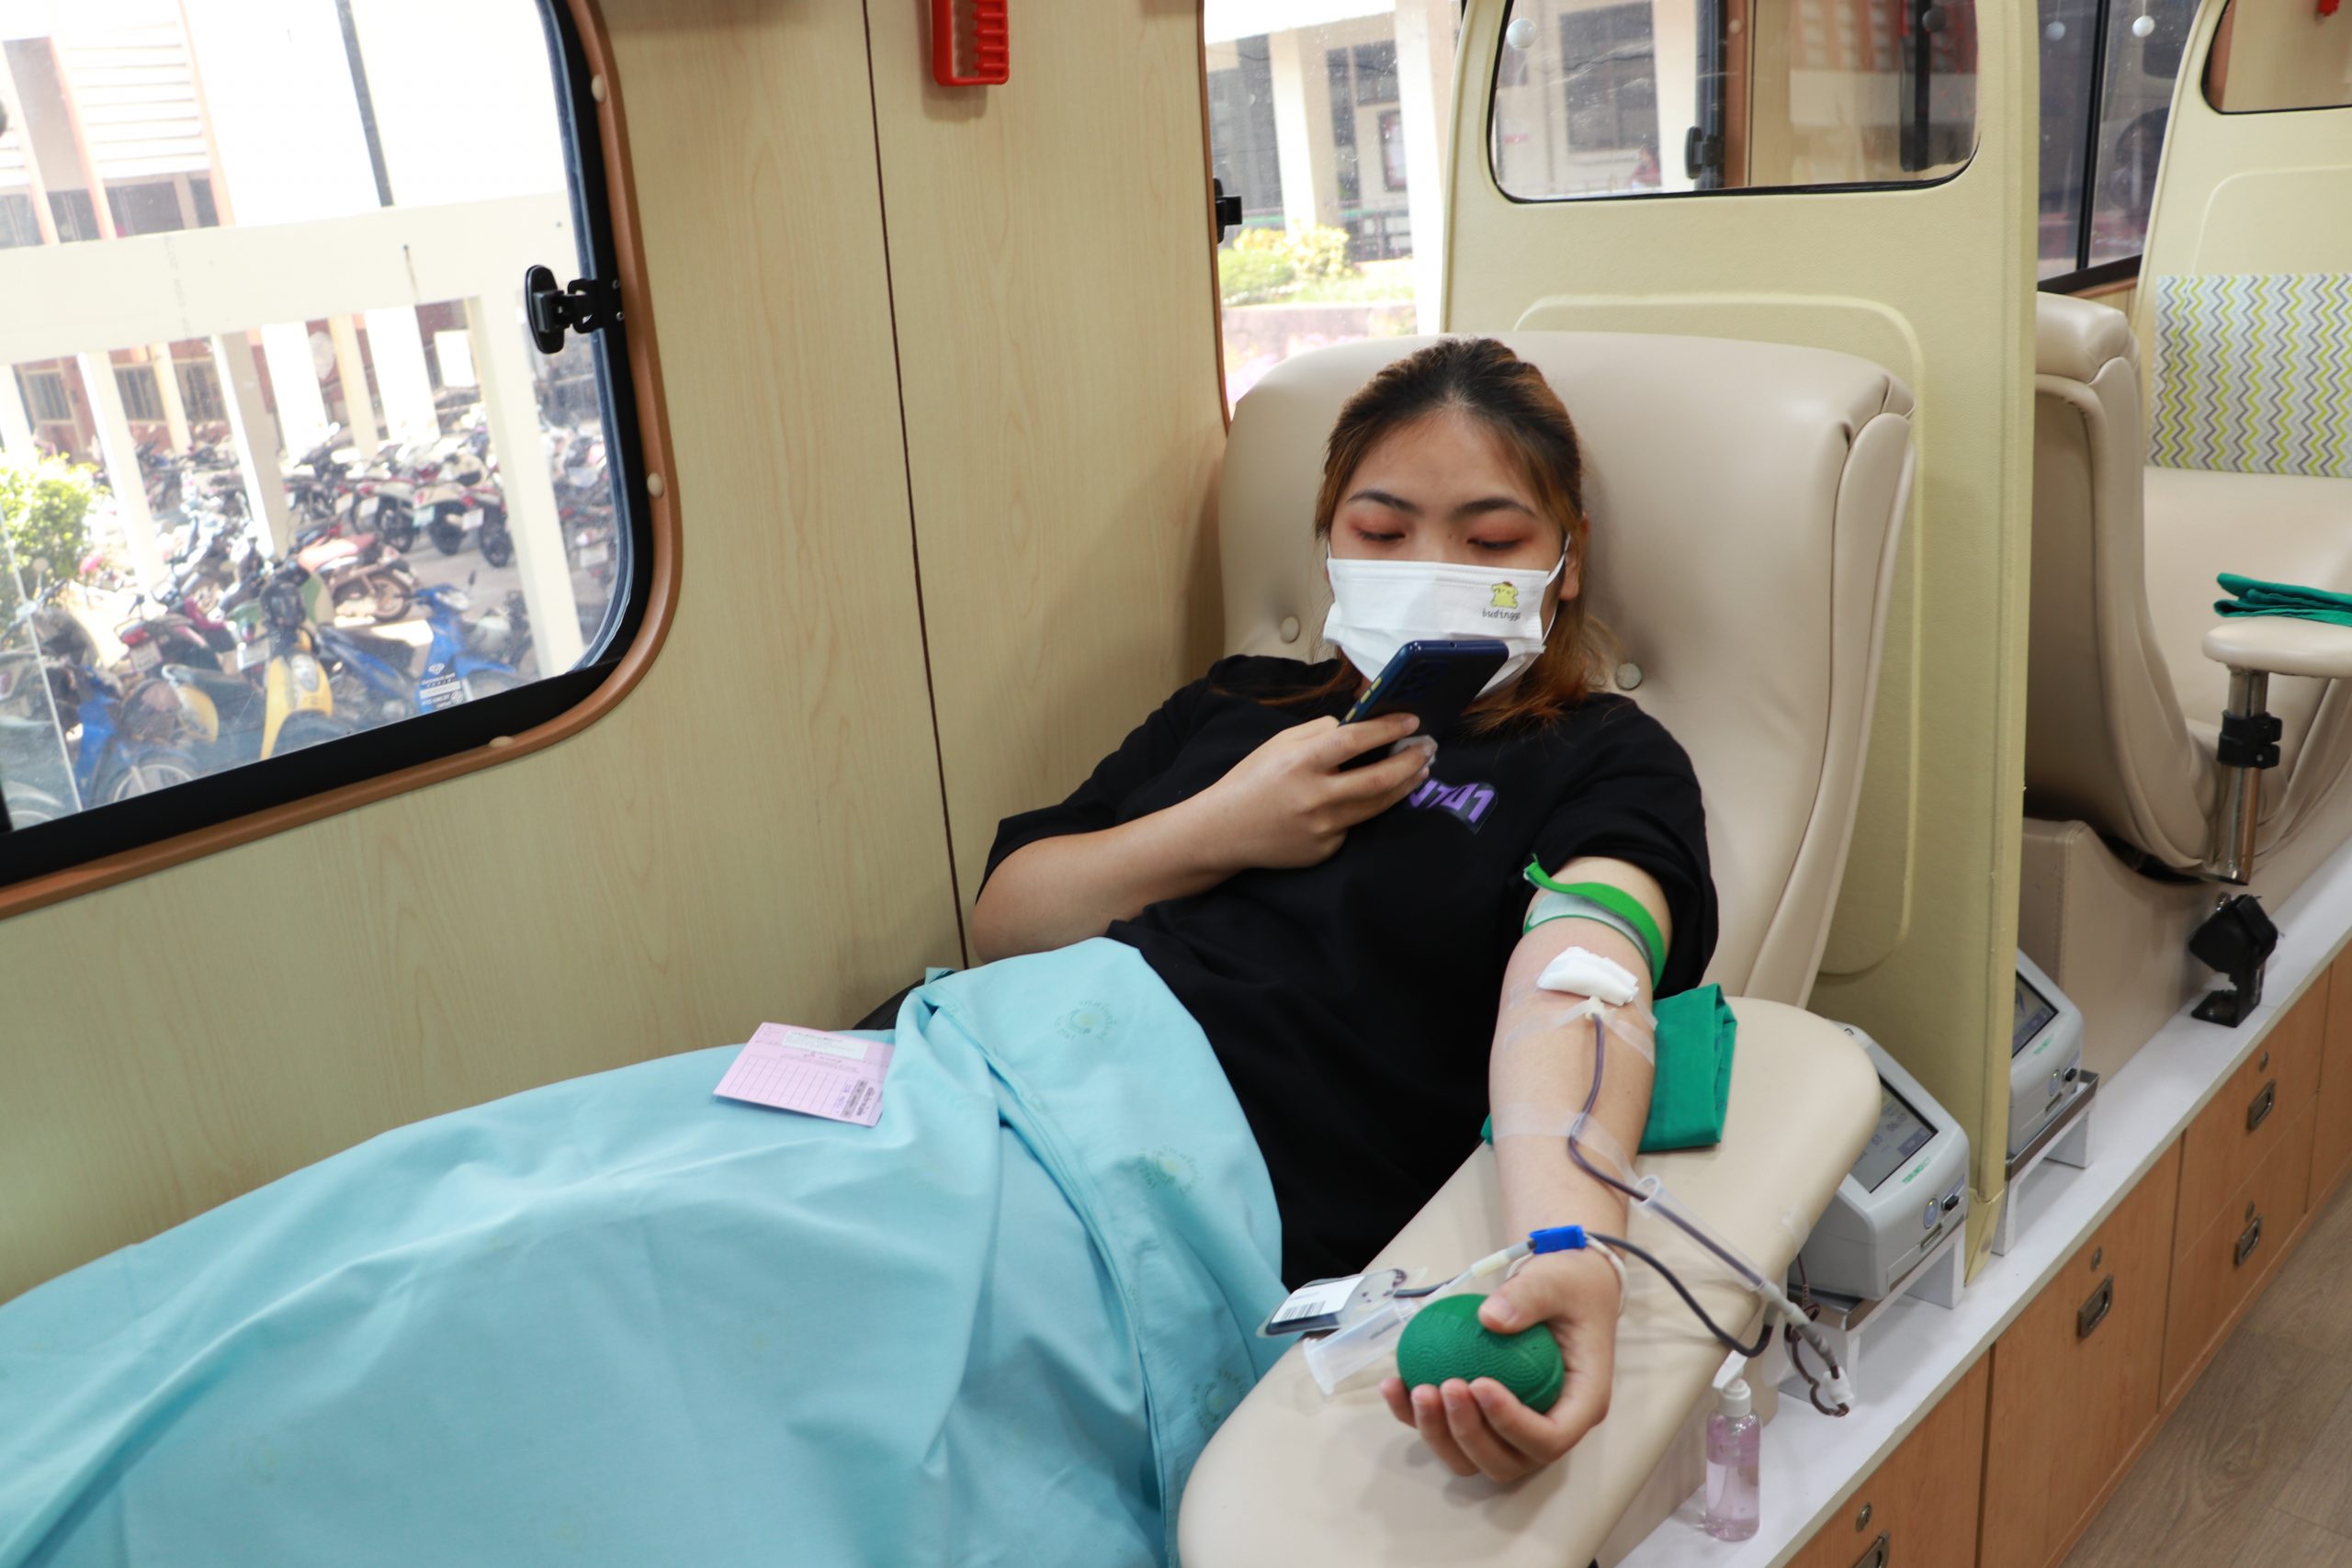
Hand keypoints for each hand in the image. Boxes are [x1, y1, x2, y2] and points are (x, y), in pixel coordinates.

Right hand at [1183, 713, 1430, 871]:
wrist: (1224, 831)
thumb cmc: (1252, 780)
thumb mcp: (1278, 743)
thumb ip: (1319, 731)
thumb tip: (1357, 726)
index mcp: (1300, 762)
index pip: (1355, 740)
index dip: (1388, 729)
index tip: (1411, 720)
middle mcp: (1314, 797)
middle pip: (1379, 779)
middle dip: (1410, 761)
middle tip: (1428, 748)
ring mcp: (1322, 827)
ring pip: (1377, 805)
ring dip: (1404, 785)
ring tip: (1420, 770)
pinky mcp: (1325, 849)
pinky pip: (1354, 824)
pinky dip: (1367, 808)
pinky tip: (1374, 797)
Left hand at [1379, 1250, 1620, 1481]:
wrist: (1562, 1287)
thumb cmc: (1568, 1286)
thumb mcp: (1556, 1280)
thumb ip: (1528, 1297)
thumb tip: (1489, 1319)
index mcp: (1581, 1403)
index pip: (1550, 1439)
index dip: (1512, 1425)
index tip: (1480, 1382)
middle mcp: (1549, 1425)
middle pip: (1508, 1461)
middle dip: (1469, 1435)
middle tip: (1445, 1386)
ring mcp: (1515, 1428)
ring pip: (1473, 1457)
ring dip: (1439, 1433)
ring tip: (1417, 1389)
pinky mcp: (1483, 1417)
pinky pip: (1448, 1430)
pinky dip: (1416, 1415)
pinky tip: (1393, 1383)